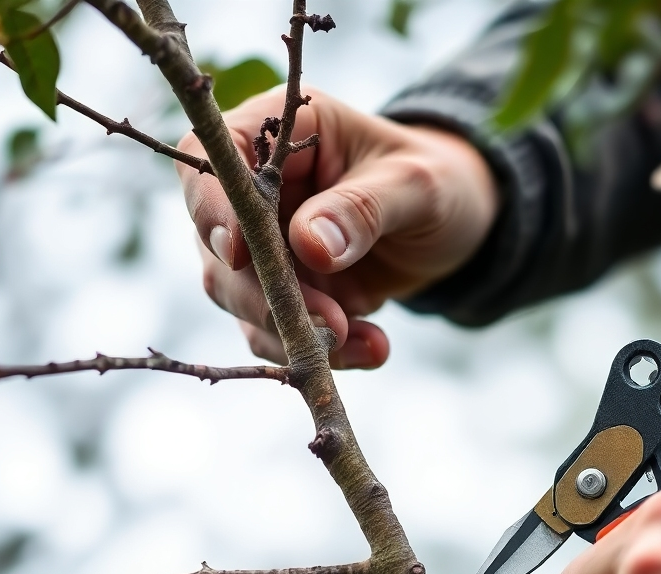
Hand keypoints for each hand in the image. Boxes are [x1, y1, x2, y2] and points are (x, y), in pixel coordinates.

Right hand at [177, 88, 498, 365]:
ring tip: (368, 344)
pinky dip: (319, 352)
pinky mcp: (282, 296)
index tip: (239, 255)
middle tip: (331, 324)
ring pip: (244, 302)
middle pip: (220, 249)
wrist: (449, 226)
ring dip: (297, 334)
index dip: (212, 208)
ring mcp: (263, 250)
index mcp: (277, 133)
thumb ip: (363, 209)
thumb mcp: (416, 187)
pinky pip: (280, 335)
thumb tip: (309, 246)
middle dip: (268, 296)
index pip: (211, 162)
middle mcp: (255, 193)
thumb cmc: (433, 183)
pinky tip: (371, 349)